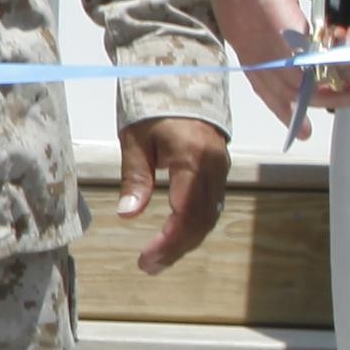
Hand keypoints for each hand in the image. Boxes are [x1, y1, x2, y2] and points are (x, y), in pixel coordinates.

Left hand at [112, 113, 231, 274]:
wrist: (181, 82)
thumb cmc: (151, 110)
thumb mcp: (135, 141)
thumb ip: (135, 178)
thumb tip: (128, 215)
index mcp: (193, 159)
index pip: (187, 212)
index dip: (169, 241)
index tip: (147, 258)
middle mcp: (214, 168)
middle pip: (202, 220)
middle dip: (176, 248)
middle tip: (149, 266)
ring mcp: (221, 170)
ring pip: (209, 217)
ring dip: (185, 241)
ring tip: (158, 260)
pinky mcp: (219, 172)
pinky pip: (211, 206)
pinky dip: (193, 227)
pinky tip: (174, 238)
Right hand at [184, 0, 349, 132]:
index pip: (284, 32)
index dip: (317, 55)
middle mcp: (246, 17)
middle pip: (284, 68)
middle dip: (330, 82)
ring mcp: (241, 32)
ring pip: (273, 81)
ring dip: (316, 96)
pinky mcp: (242, 39)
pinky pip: (260, 79)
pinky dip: (283, 103)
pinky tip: (302, 125)